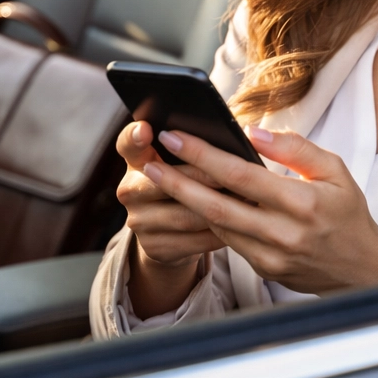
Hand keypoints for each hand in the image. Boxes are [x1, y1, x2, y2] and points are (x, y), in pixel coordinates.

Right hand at [115, 121, 223, 317]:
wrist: (170, 237)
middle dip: (203, 177)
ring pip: (184, 214)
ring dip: (218, 209)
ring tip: (248, 201)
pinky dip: (220, 233)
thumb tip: (240, 137)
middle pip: (165, 180)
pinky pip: (193, 241)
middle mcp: (130, 190)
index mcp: (136, 160)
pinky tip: (240, 227)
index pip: (129, 143)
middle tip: (234, 174)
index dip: (135, 136)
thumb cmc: (187, 186)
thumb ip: (196, 149)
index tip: (148, 130)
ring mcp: (139, 221)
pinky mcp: (153, 247)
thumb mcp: (182, 163)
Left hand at [143, 127, 377, 294]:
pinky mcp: (264, 270)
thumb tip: (252, 132)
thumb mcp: (334, 170)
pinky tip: (189, 200)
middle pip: (217, 205)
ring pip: (216, 226)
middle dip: (177, 183)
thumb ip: (294, 148)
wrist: (362, 271)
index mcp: (303, 203)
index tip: (175, 137)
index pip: (241, 175)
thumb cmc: (347, 213)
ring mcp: (272, 256)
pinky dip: (206, 220)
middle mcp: (284, 233)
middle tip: (150, 163)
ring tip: (161, 177)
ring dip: (185, 202)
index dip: (203, 155)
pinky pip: (227, 241)